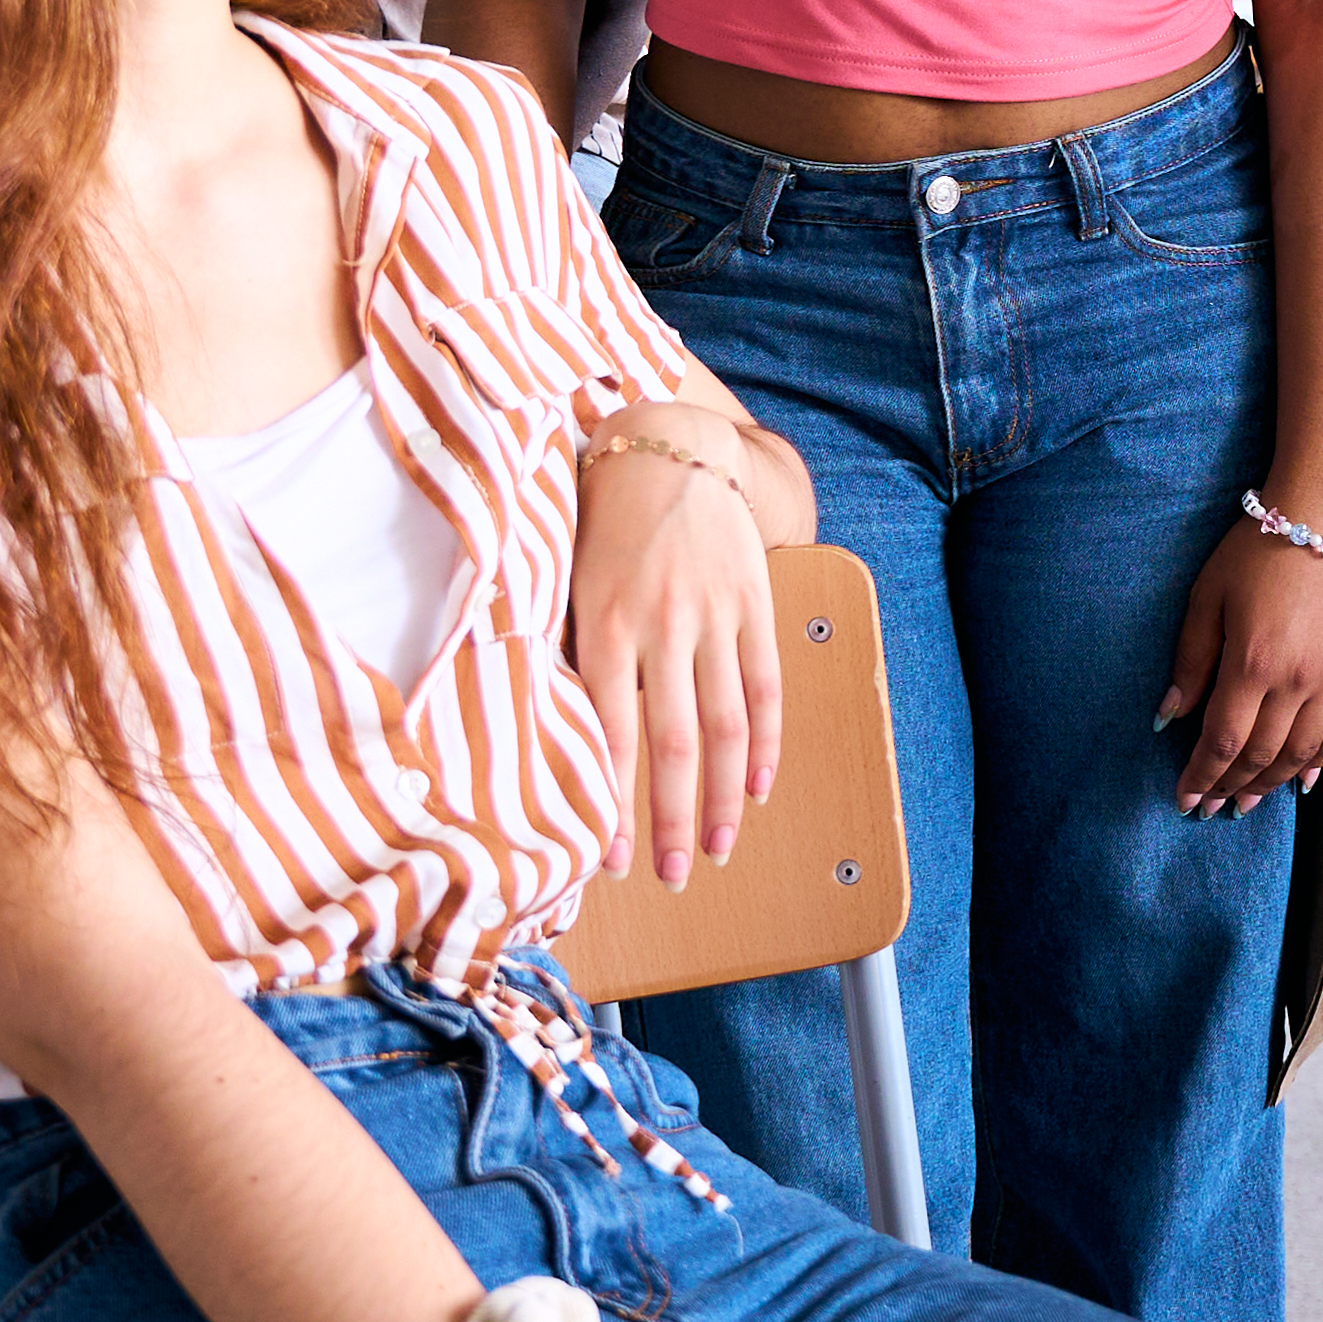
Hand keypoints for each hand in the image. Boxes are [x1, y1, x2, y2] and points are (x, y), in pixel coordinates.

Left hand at [571, 407, 784, 885]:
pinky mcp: (754, 603)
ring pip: (726, 726)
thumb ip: (572, 654)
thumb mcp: (568, 582)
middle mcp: (663, 625)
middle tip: (672, 874)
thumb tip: (557, 740)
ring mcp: (715, 616)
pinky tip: (757, 788)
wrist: (670, 447)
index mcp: (605, 625)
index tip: (611, 861)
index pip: (610, 738)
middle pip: (676, 745)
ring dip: (724, 798)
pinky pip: (764, 685)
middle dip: (674, 820)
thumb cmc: (603, 520)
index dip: (615, 806)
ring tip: (718, 848)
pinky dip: (765, 743)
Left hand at [1157, 513, 1322, 812]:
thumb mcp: (1206, 598)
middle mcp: (1296, 680)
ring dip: (1270, 784)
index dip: (1201, 777)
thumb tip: (1168, 718)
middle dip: (1230, 788)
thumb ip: (1190, 663)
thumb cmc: (1255, 548)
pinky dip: (1320, 762)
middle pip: (1260, 756)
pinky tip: (1301, 781)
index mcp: (1252, 663)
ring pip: (1301, 752)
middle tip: (1210, 809)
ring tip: (1247, 802)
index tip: (1184, 800)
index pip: (1222, 742)